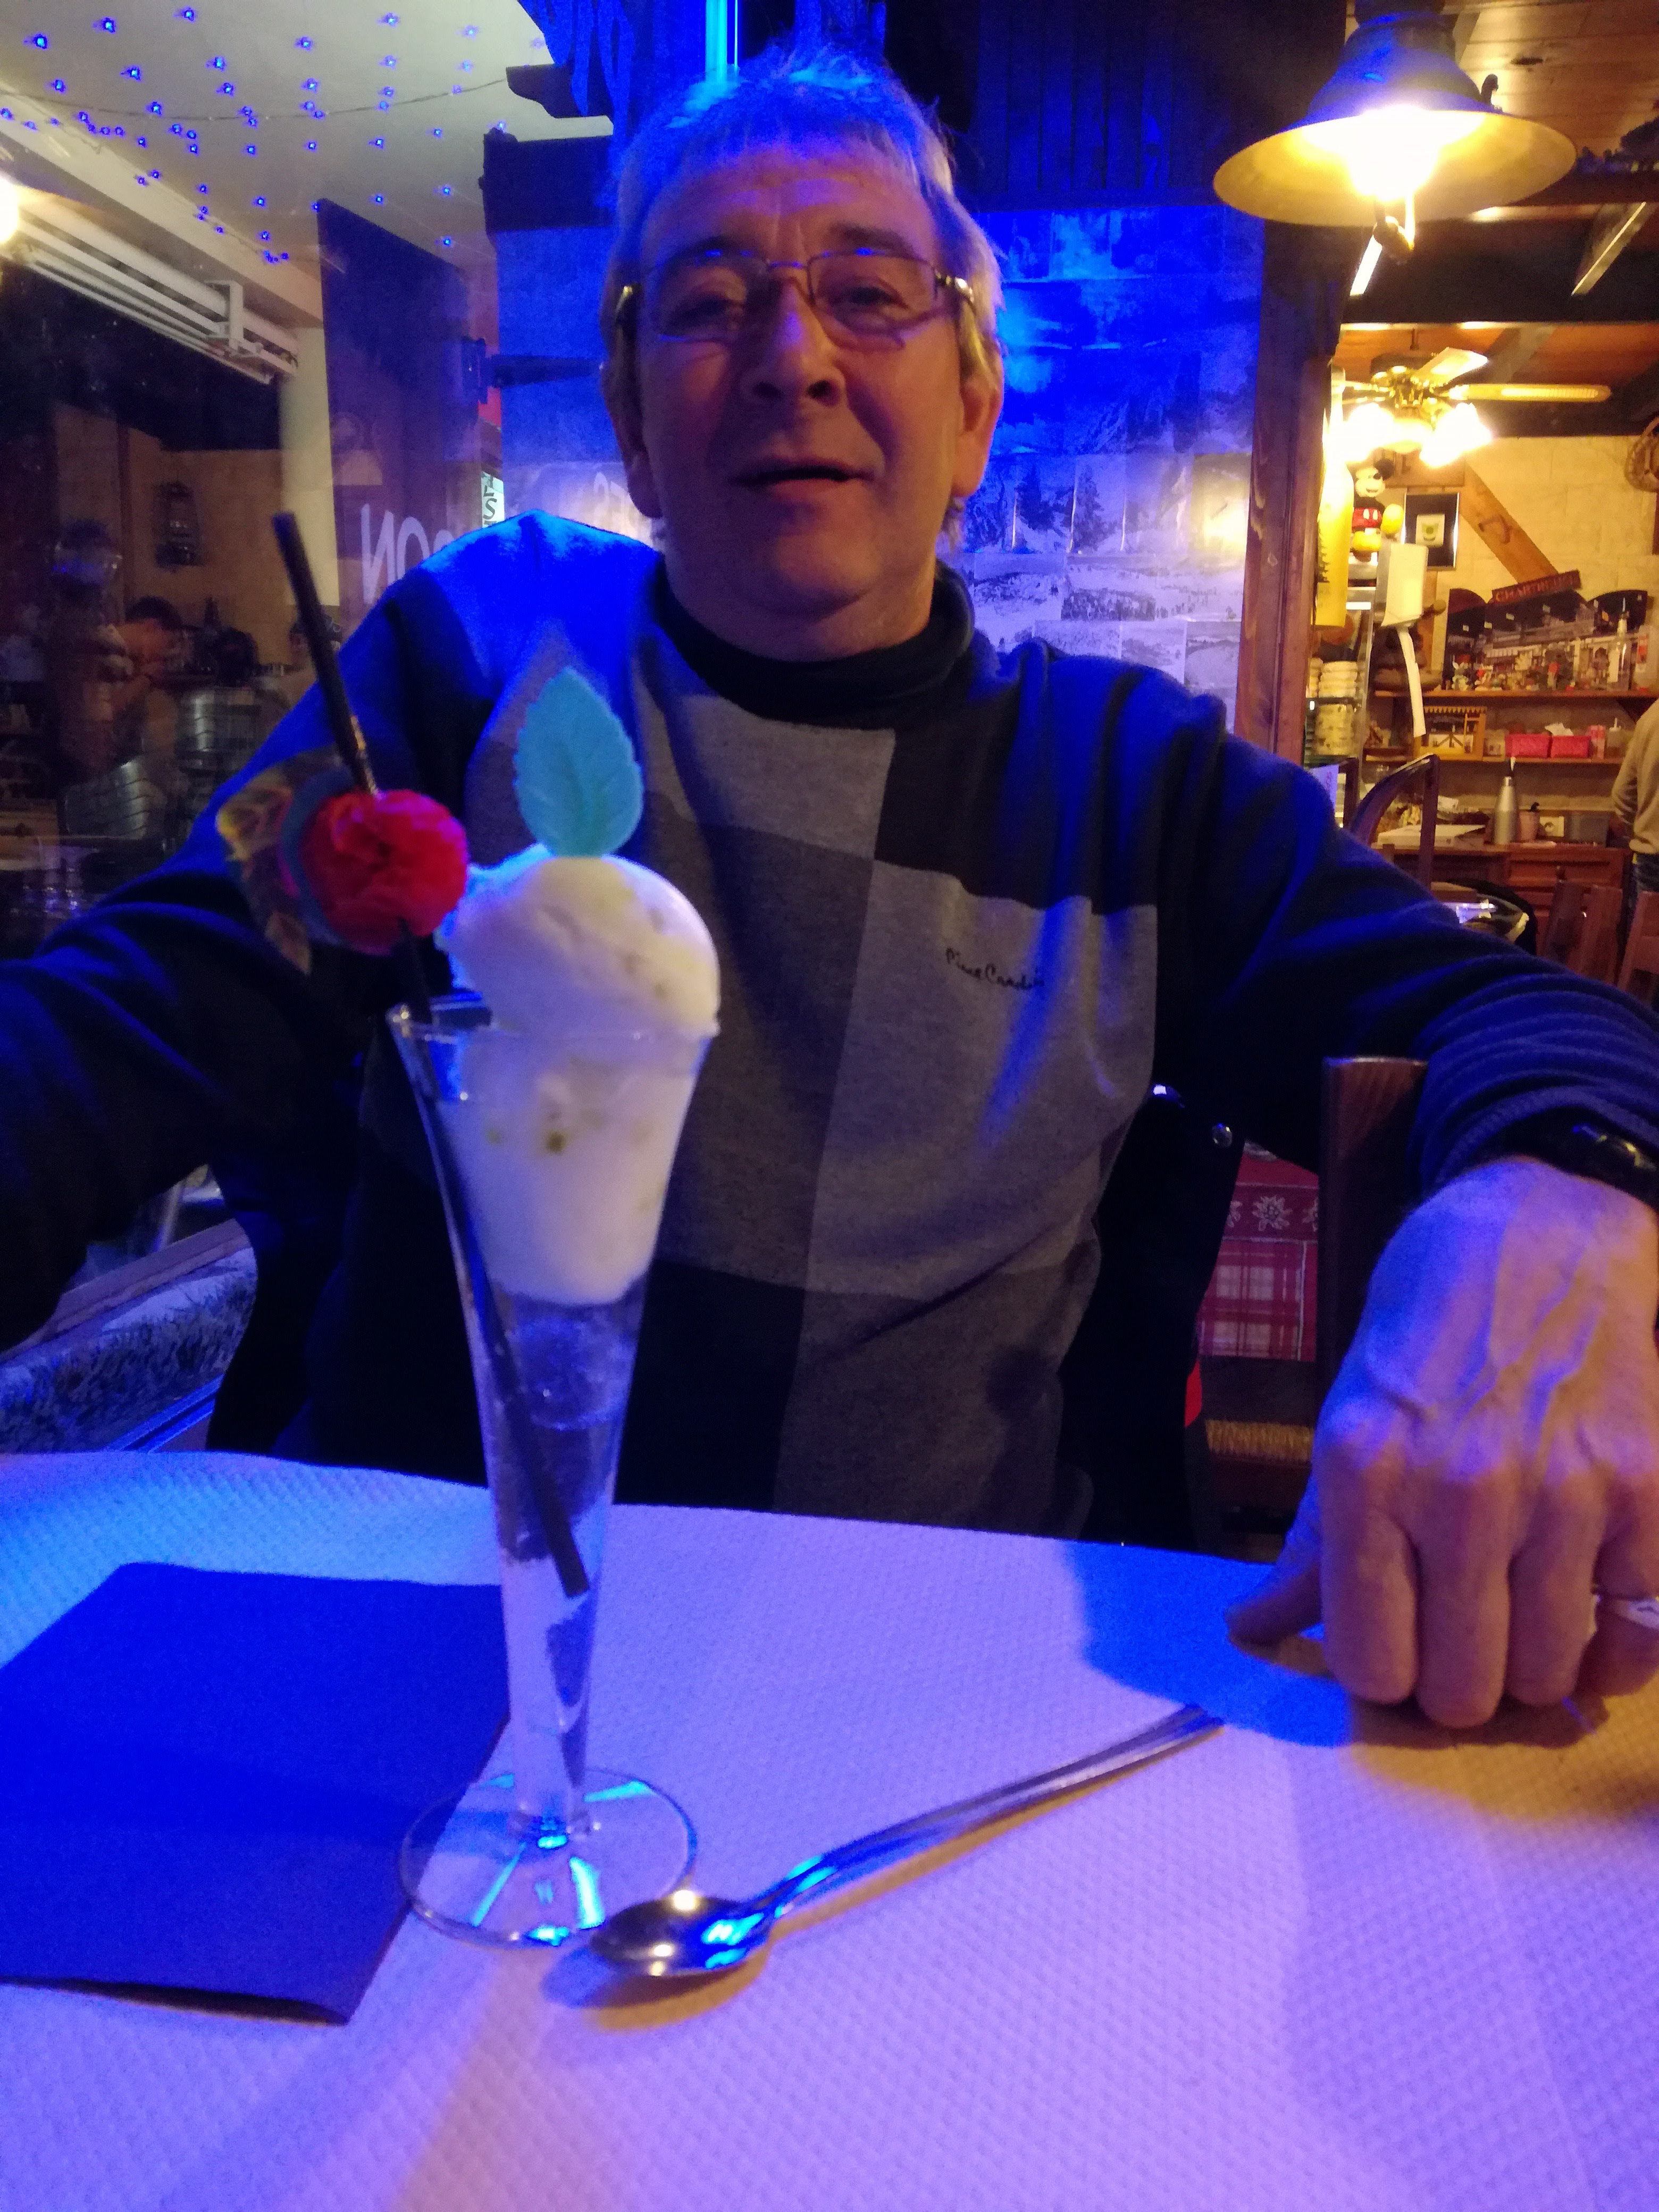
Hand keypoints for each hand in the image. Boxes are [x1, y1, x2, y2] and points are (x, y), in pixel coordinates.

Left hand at [1226, 1157, 1658, 1726]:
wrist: (1539, 1235)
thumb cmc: (1424, 1338)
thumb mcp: (1344, 1425)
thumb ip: (1312, 1542)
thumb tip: (1250, 1628)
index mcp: (1363, 1477)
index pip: (1371, 1663)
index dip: (1386, 1675)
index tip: (1400, 1647)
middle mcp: (1458, 1491)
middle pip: (1464, 1690)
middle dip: (1462, 1683)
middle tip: (1466, 1635)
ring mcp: (1560, 1492)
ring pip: (1552, 1674)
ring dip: (1539, 1660)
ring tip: (1524, 1603)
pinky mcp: (1644, 1487)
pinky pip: (1636, 1621)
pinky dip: (1615, 1613)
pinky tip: (1586, 1562)